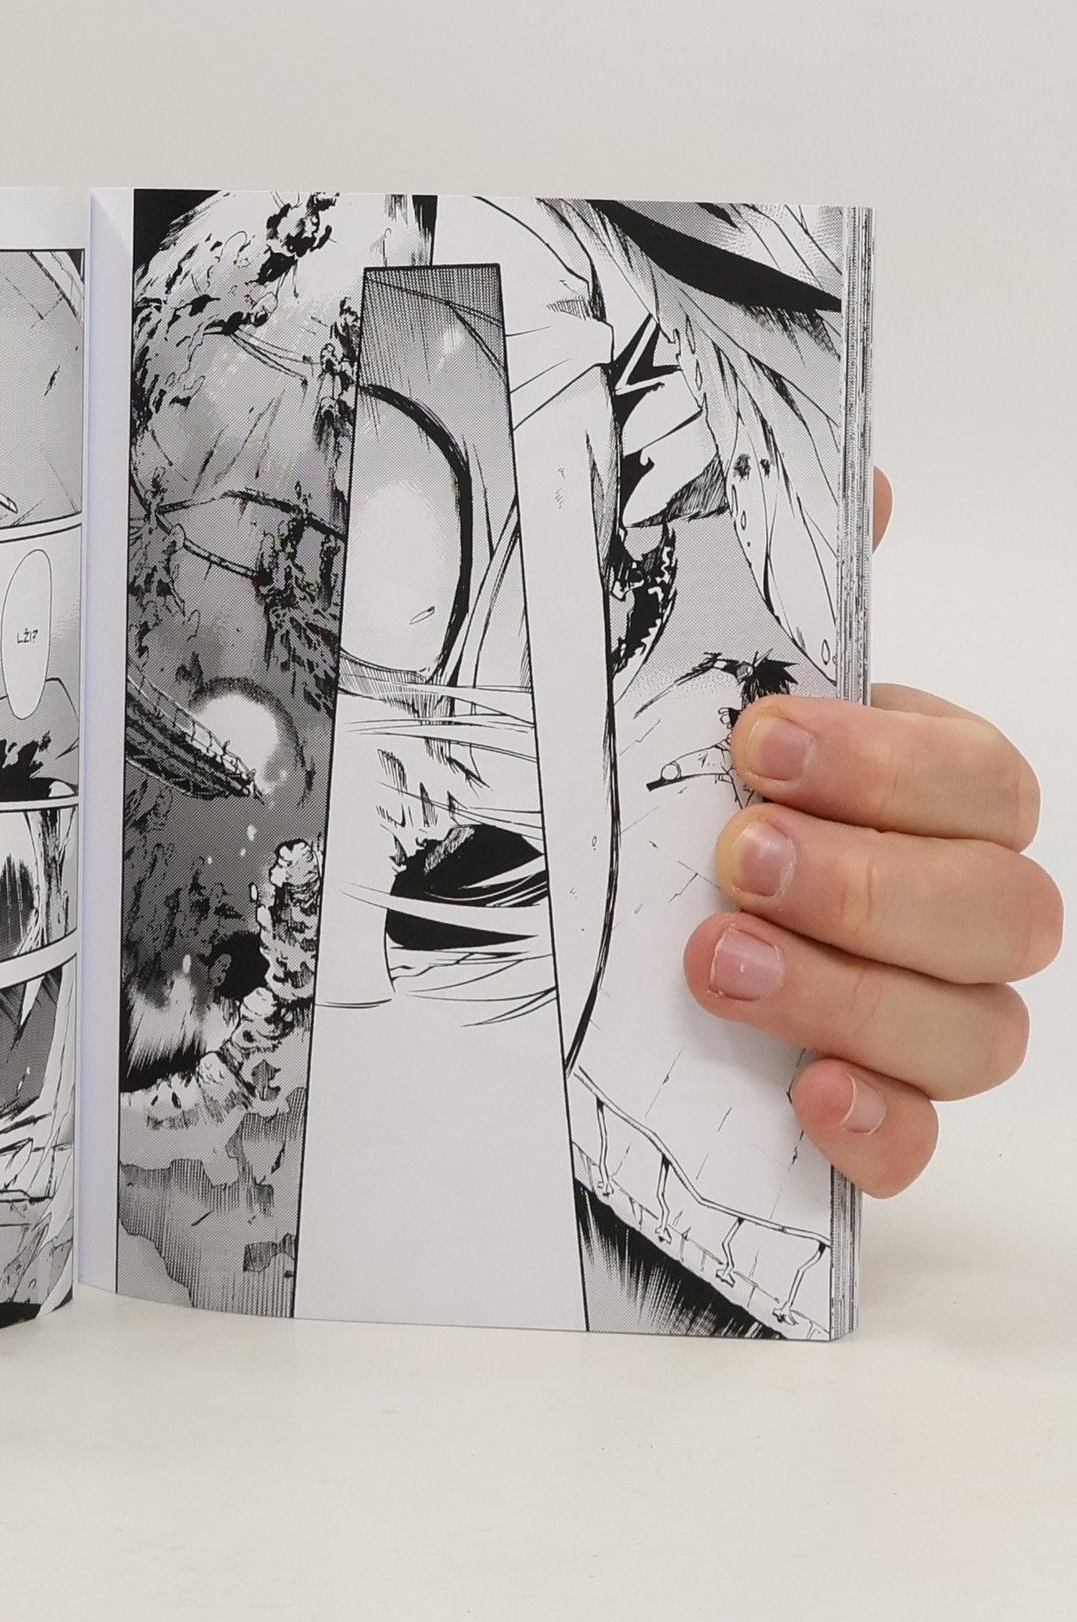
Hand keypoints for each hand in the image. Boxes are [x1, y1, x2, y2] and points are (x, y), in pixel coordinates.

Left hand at [685, 476, 1060, 1196]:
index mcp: (931, 794)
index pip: (981, 780)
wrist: (620, 900)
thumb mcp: (710, 686)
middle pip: (1002, 911)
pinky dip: (878, 1129)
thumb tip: (864, 478)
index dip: (887, 764)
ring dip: (851, 996)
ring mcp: (921, 1016)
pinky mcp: (869, 1109)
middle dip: (868, 883)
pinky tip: (807, 1098)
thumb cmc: (690, 787)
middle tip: (736, 856)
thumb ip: (794, 595)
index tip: (758, 743)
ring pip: (977, 1030)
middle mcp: (952, 906)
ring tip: (717, 962)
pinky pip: (918, 1143)